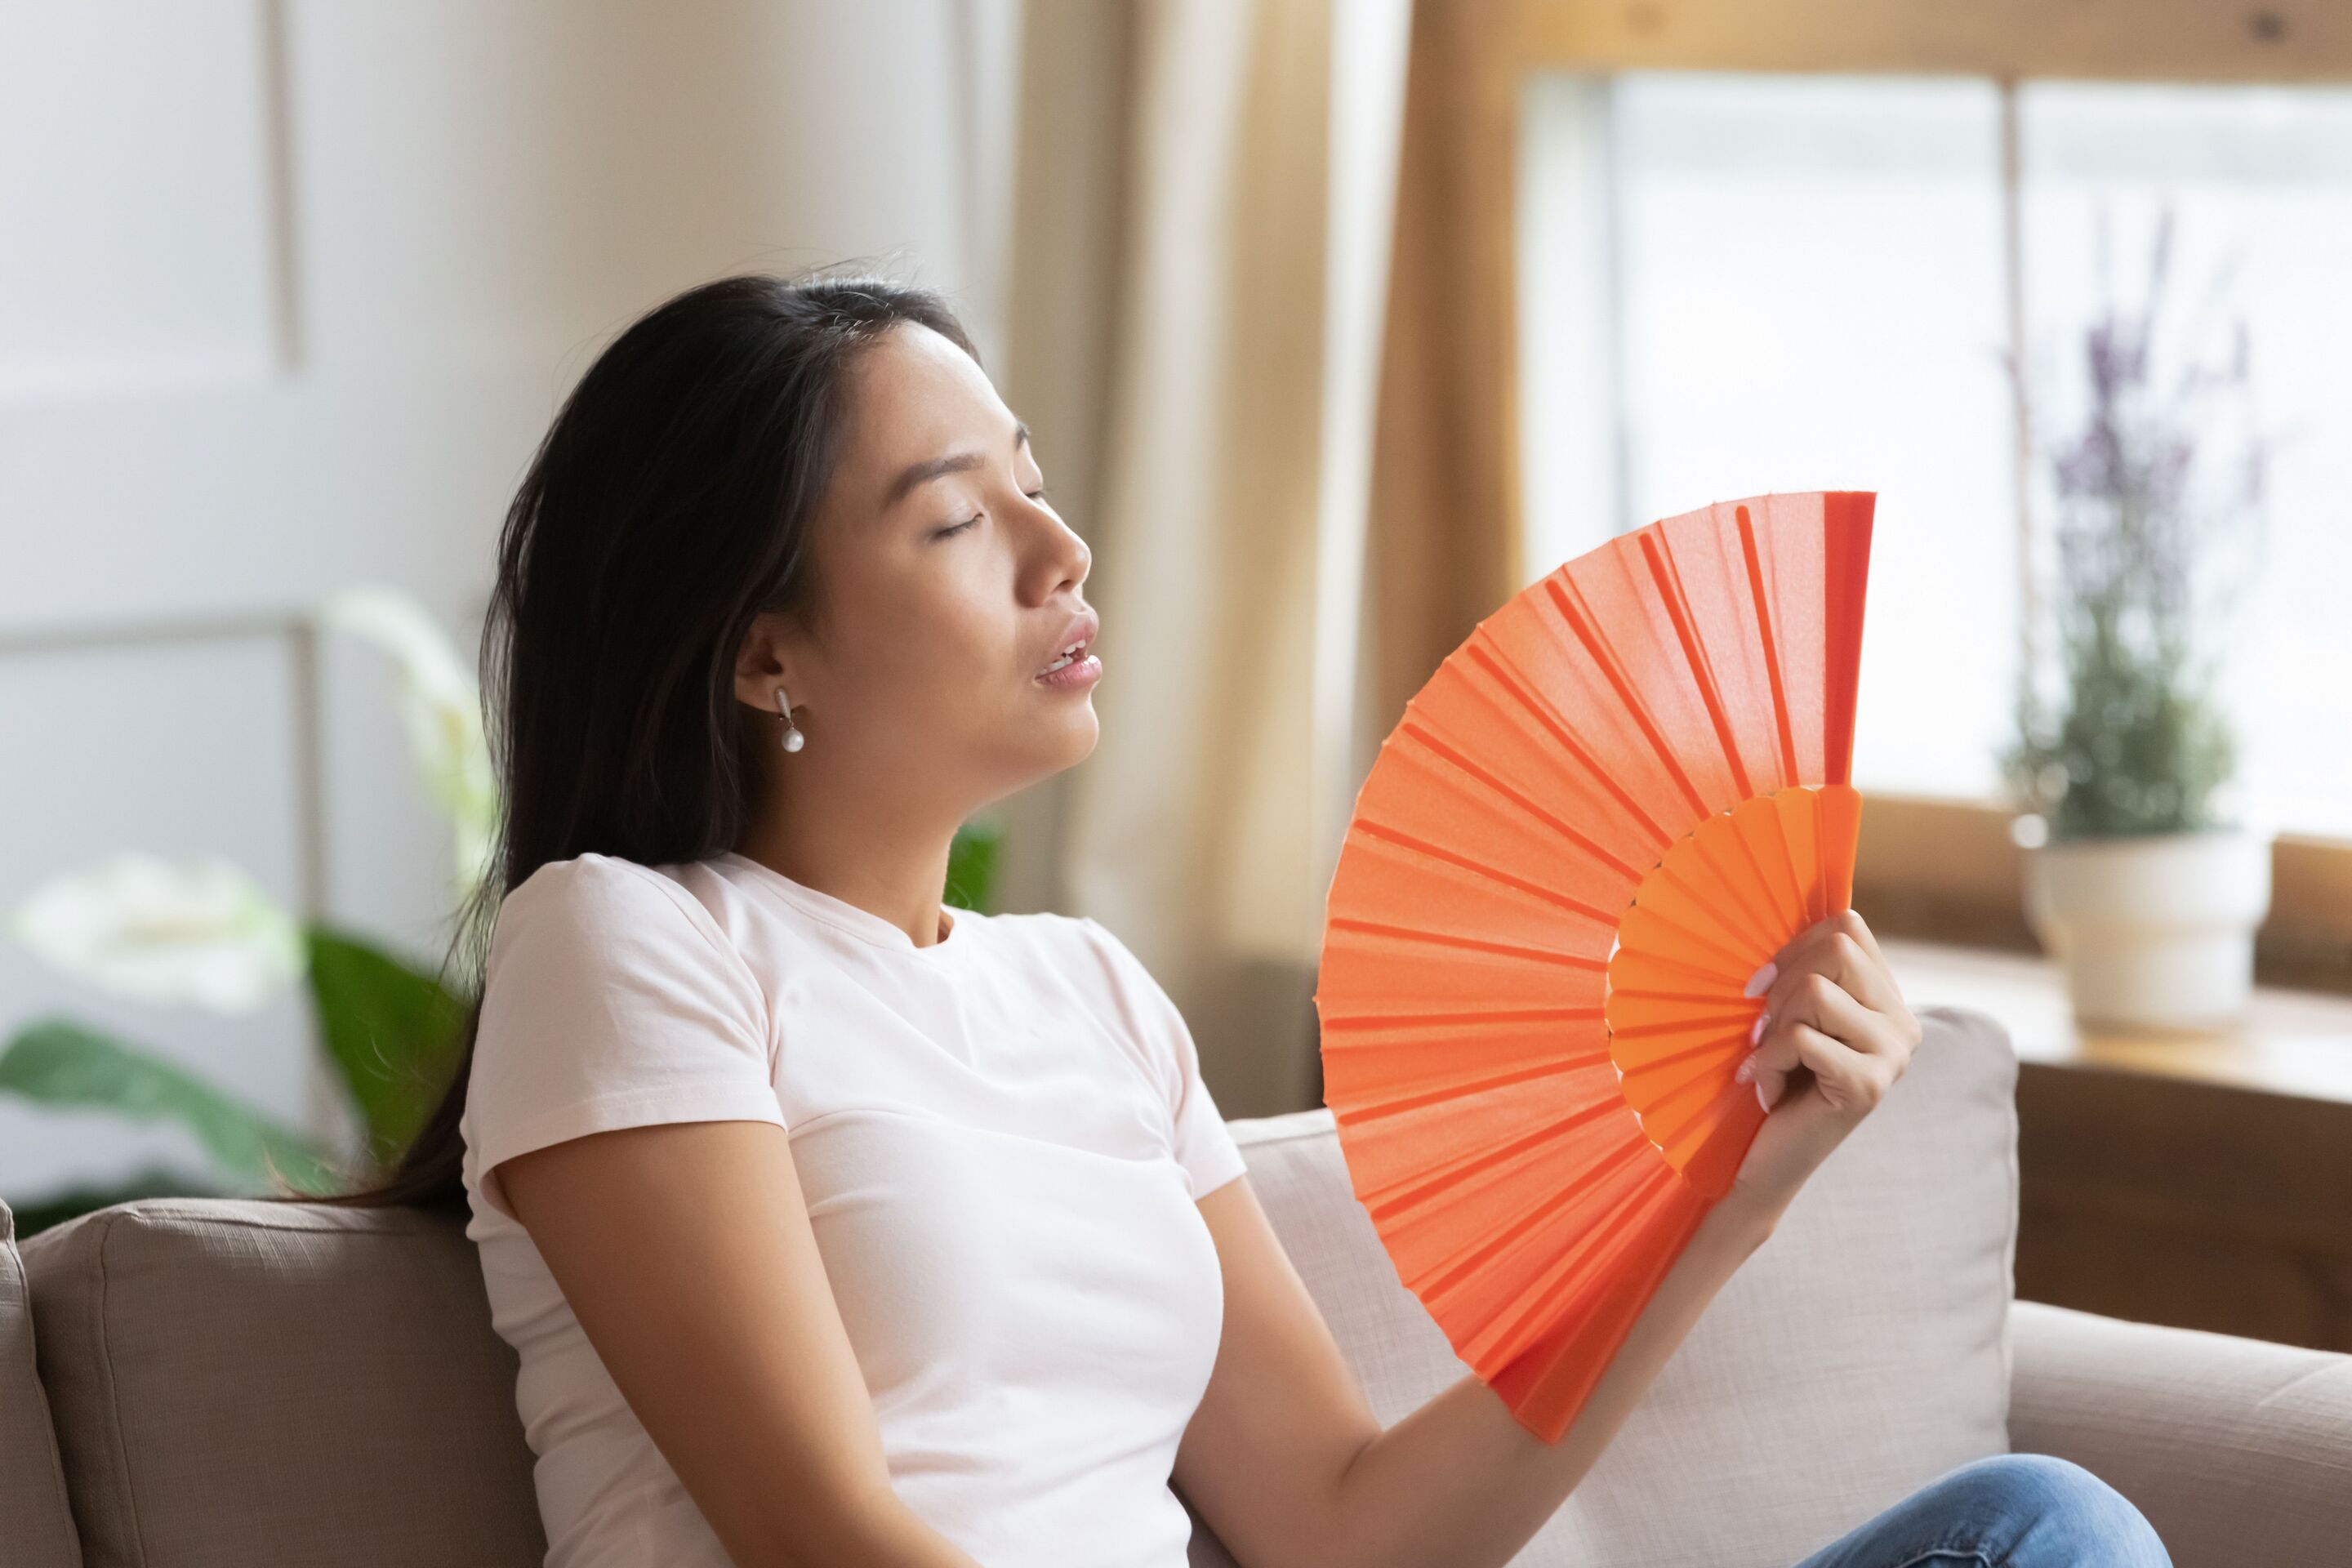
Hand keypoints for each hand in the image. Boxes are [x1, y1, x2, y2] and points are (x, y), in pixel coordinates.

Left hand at [1723, 909, 1922, 1226]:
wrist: (1764, 1158)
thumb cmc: (1770, 1077)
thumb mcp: (1788, 1014)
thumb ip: (1800, 970)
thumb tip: (1769, 901)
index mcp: (1886, 997)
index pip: (1847, 925)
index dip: (1794, 945)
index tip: (1761, 985)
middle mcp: (1903, 1023)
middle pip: (1836, 949)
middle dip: (1781, 985)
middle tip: (1763, 1029)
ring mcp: (1894, 1054)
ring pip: (1816, 990)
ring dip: (1773, 1025)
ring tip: (1768, 1059)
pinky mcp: (1871, 1085)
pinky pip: (1803, 1038)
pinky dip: (1767, 1060)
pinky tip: (1764, 1087)